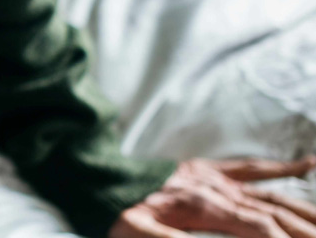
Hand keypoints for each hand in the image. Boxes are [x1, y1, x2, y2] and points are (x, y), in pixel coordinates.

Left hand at [111, 157, 315, 237]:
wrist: (103, 178)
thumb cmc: (120, 212)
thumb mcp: (139, 235)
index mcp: (204, 206)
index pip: (259, 226)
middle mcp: (218, 190)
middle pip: (275, 212)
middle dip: (305, 230)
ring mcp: (217, 178)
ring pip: (272, 194)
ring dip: (305, 211)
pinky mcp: (210, 170)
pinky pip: (252, 168)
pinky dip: (283, 167)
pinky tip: (309, 166)